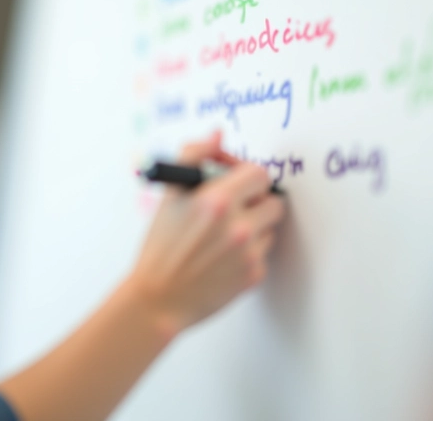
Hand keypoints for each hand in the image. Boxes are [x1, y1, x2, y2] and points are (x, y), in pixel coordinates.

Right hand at [127, 131, 285, 335]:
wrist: (158, 299)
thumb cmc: (161, 246)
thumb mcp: (169, 195)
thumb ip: (194, 155)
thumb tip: (218, 134)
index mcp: (217, 201)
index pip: (259, 174)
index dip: (247, 175)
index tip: (236, 181)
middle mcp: (239, 227)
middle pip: (274, 201)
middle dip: (256, 201)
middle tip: (235, 207)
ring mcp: (250, 254)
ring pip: (270, 228)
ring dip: (254, 227)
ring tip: (223, 236)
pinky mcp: (255, 276)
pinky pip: (263, 253)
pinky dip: (249, 252)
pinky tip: (223, 258)